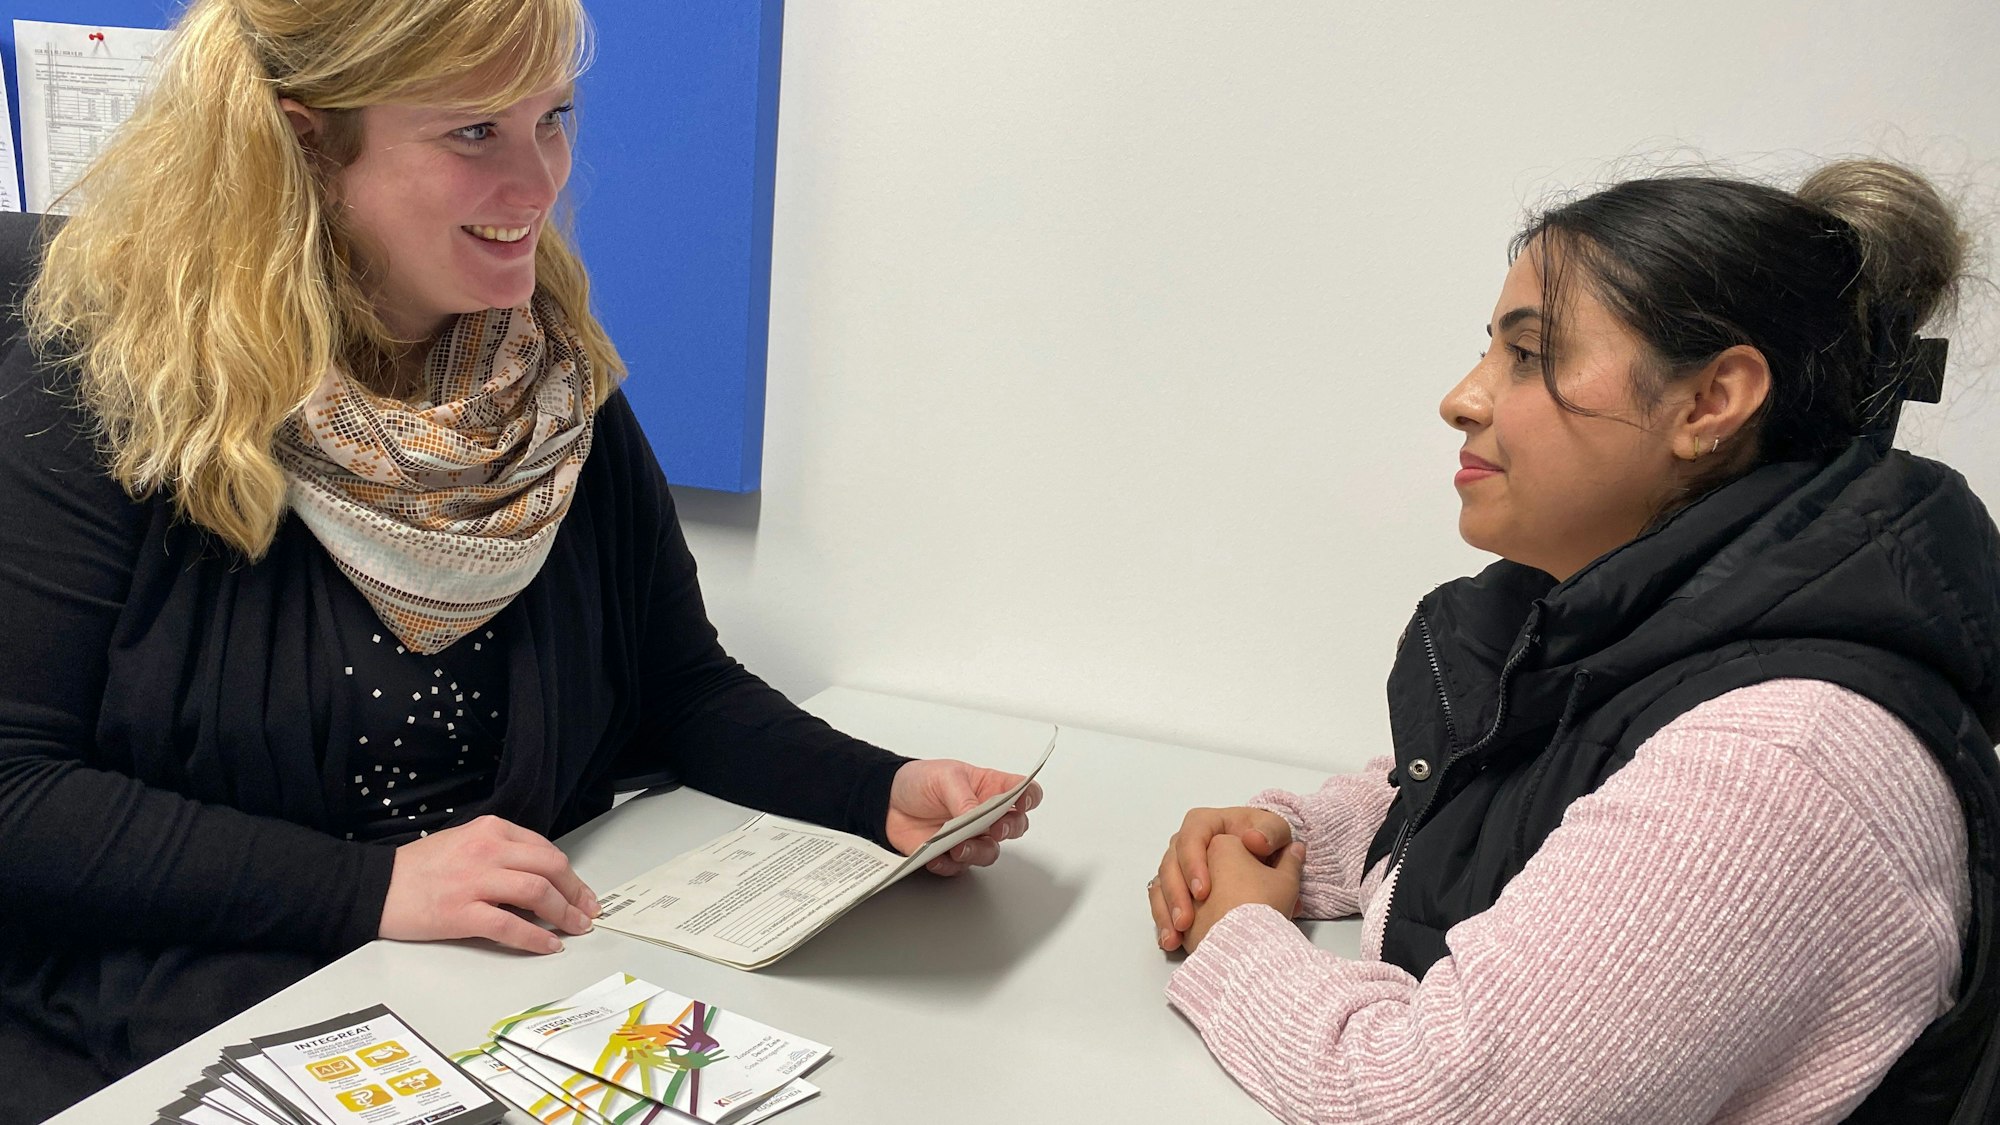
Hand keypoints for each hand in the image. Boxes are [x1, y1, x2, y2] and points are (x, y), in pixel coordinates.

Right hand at [380, 815, 597, 953]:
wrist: (375, 887)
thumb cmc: (418, 869)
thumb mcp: (465, 842)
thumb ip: (501, 853)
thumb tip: (540, 878)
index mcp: (491, 829)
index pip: (544, 849)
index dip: (570, 874)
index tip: (581, 892)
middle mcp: (487, 849)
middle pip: (550, 867)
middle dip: (576, 892)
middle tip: (588, 912)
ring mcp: (475, 880)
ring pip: (537, 892)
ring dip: (564, 913)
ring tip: (575, 929)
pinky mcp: (462, 912)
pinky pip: (510, 925)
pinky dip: (535, 937)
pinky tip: (548, 945)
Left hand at [885, 758, 1043, 875]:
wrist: (886, 801)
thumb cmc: (920, 781)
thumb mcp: (944, 778)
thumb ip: (963, 798)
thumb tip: (976, 816)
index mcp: (990, 788)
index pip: (1023, 792)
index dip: (1029, 798)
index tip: (1020, 802)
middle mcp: (985, 815)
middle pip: (1016, 826)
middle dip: (1009, 828)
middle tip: (994, 827)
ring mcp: (970, 837)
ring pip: (990, 852)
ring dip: (978, 851)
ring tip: (958, 847)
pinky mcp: (951, 855)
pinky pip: (959, 867)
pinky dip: (949, 864)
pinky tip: (936, 856)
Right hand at [1149, 805, 1293, 950]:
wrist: (1264, 868)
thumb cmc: (1268, 843)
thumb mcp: (1276, 832)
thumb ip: (1271, 833)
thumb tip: (1254, 840)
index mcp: (1206, 824)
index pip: (1191, 837)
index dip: (1192, 863)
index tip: (1203, 892)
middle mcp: (1187, 843)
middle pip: (1170, 864)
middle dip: (1176, 894)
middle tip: (1186, 920)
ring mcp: (1179, 867)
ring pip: (1161, 885)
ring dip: (1167, 911)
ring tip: (1178, 934)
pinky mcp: (1175, 889)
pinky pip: (1160, 904)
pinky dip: (1164, 923)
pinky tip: (1172, 941)